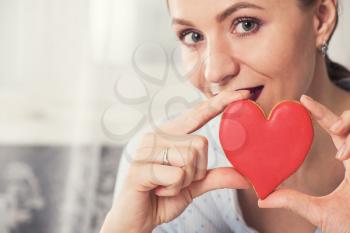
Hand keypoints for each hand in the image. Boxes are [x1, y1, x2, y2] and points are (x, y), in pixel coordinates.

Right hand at [100, 90, 250, 232]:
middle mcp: (155, 135)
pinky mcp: (140, 168)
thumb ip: (215, 177)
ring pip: (189, 159)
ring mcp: (145, 150)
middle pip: (200, 144)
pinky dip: (173, 189)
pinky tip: (157, 190)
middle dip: (196, 171)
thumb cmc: (162, 197)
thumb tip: (245, 177)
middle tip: (176, 180)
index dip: (219, 102)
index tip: (244, 91)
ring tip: (164, 185)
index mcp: (168, 134)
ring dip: (184, 181)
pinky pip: (176, 176)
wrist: (135, 219)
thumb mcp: (193, 186)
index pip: (197, 114)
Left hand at [258, 95, 349, 232]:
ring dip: (349, 126)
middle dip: (342, 117)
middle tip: (331, 126)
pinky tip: (344, 156)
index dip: (321, 113)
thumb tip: (261, 199)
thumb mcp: (316, 211)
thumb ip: (292, 201)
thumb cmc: (347, 228)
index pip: (336, 131)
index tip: (303, 99)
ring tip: (337, 138)